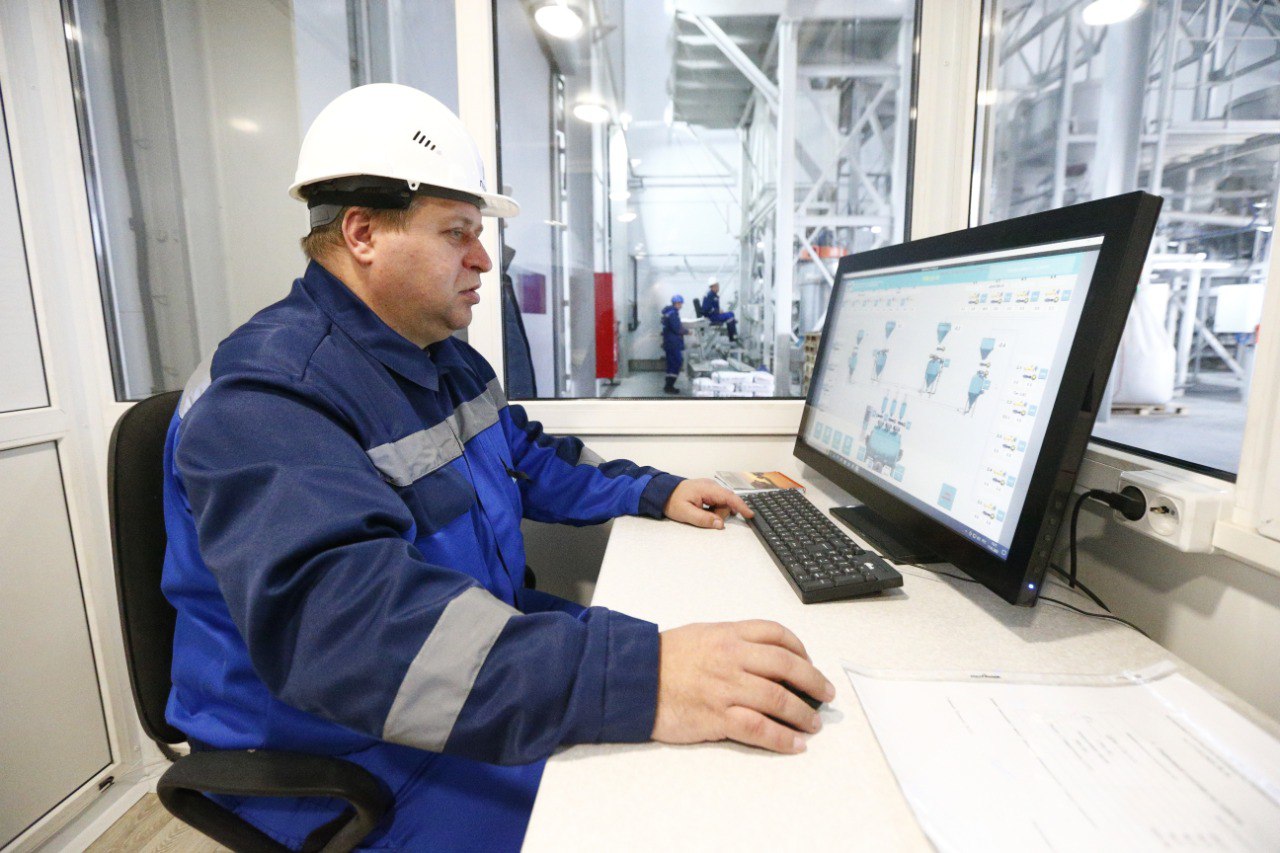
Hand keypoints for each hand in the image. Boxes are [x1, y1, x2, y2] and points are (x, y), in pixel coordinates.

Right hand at [652, 620, 834, 753]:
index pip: (777, 634)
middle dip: (813, 681)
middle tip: (825, 694)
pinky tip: (794, 744)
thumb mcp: (701, 634)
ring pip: (778, 699)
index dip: (801, 649)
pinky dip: (781, 738)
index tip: (809, 663)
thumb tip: (763, 656)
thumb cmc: (664, 658)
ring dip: (802, 713)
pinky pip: (759, 728)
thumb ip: (732, 641)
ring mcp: (726, 687)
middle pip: (787, 666)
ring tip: (813, 724)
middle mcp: (732, 657)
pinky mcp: (717, 716)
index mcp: (729, 634)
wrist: (633, 679)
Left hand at [663, 478, 753, 528]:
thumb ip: (704, 519)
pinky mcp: (708, 492)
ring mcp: (710, 488)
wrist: (661, 493)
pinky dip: (713, 510)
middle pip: (726, 503)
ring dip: (715, 513)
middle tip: (702, 516)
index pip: (729, 497)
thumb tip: (720, 524)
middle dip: (719, 514)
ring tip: (699, 512)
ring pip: (722, 504)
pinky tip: (703, 510)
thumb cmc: (672, 501)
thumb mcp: (686, 513)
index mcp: (707, 489)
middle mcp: (711, 486)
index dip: (741, 506)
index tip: (750, 515)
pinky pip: (717, 503)